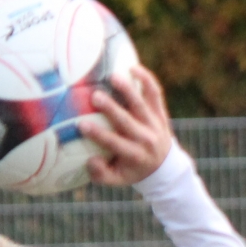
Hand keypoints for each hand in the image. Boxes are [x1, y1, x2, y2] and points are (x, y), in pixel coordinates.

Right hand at [82, 66, 172, 185]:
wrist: (165, 166)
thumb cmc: (132, 170)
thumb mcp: (117, 179)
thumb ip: (100, 174)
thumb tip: (89, 160)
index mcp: (134, 155)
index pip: (114, 144)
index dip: (98, 134)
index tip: (80, 124)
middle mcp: (146, 139)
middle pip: (127, 122)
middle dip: (112, 109)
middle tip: (95, 96)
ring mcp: (155, 124)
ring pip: (142, 105)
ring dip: (128, 91)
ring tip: (113, 76)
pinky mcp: (160, 113)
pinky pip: (155, 95)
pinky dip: (147, 80)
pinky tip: (133, 67)